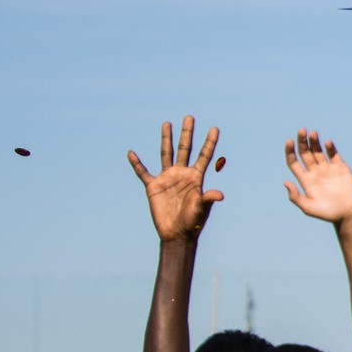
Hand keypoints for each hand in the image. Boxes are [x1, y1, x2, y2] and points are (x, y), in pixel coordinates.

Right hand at [128, 117, 222, 241]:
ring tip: (167, 123)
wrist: (177, 234)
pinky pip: (143, 172)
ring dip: (166, 139)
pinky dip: (137, 163)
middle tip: (190, 117)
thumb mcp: (201, 210)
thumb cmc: (192, 222)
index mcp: (196, 178)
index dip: (210, 142)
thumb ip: (208, 199)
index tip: (215, 128)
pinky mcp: (153, 186)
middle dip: (187, 133)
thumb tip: (220, 195)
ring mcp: (167, 178)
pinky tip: (131, 153)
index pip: (204, 156)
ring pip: (166, 154)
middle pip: (185, 149)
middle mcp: (182, 174)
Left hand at [283, 130, 351, 224]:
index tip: (289, 141)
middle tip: (301, 130)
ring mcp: (328, 169)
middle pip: (305, 153)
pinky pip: (334, 155)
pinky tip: (327, 143)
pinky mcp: (341, 168)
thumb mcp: (309, 208)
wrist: (349, 215)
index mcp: (306, 180)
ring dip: (315, 142)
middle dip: (302, 141)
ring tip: (313, 133)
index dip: (290, 151)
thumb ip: (296, 197)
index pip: (294, 162)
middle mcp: (315, 173)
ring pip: (319, 151)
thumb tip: (285, 182)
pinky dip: (331, 148)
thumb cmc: (328, 214)